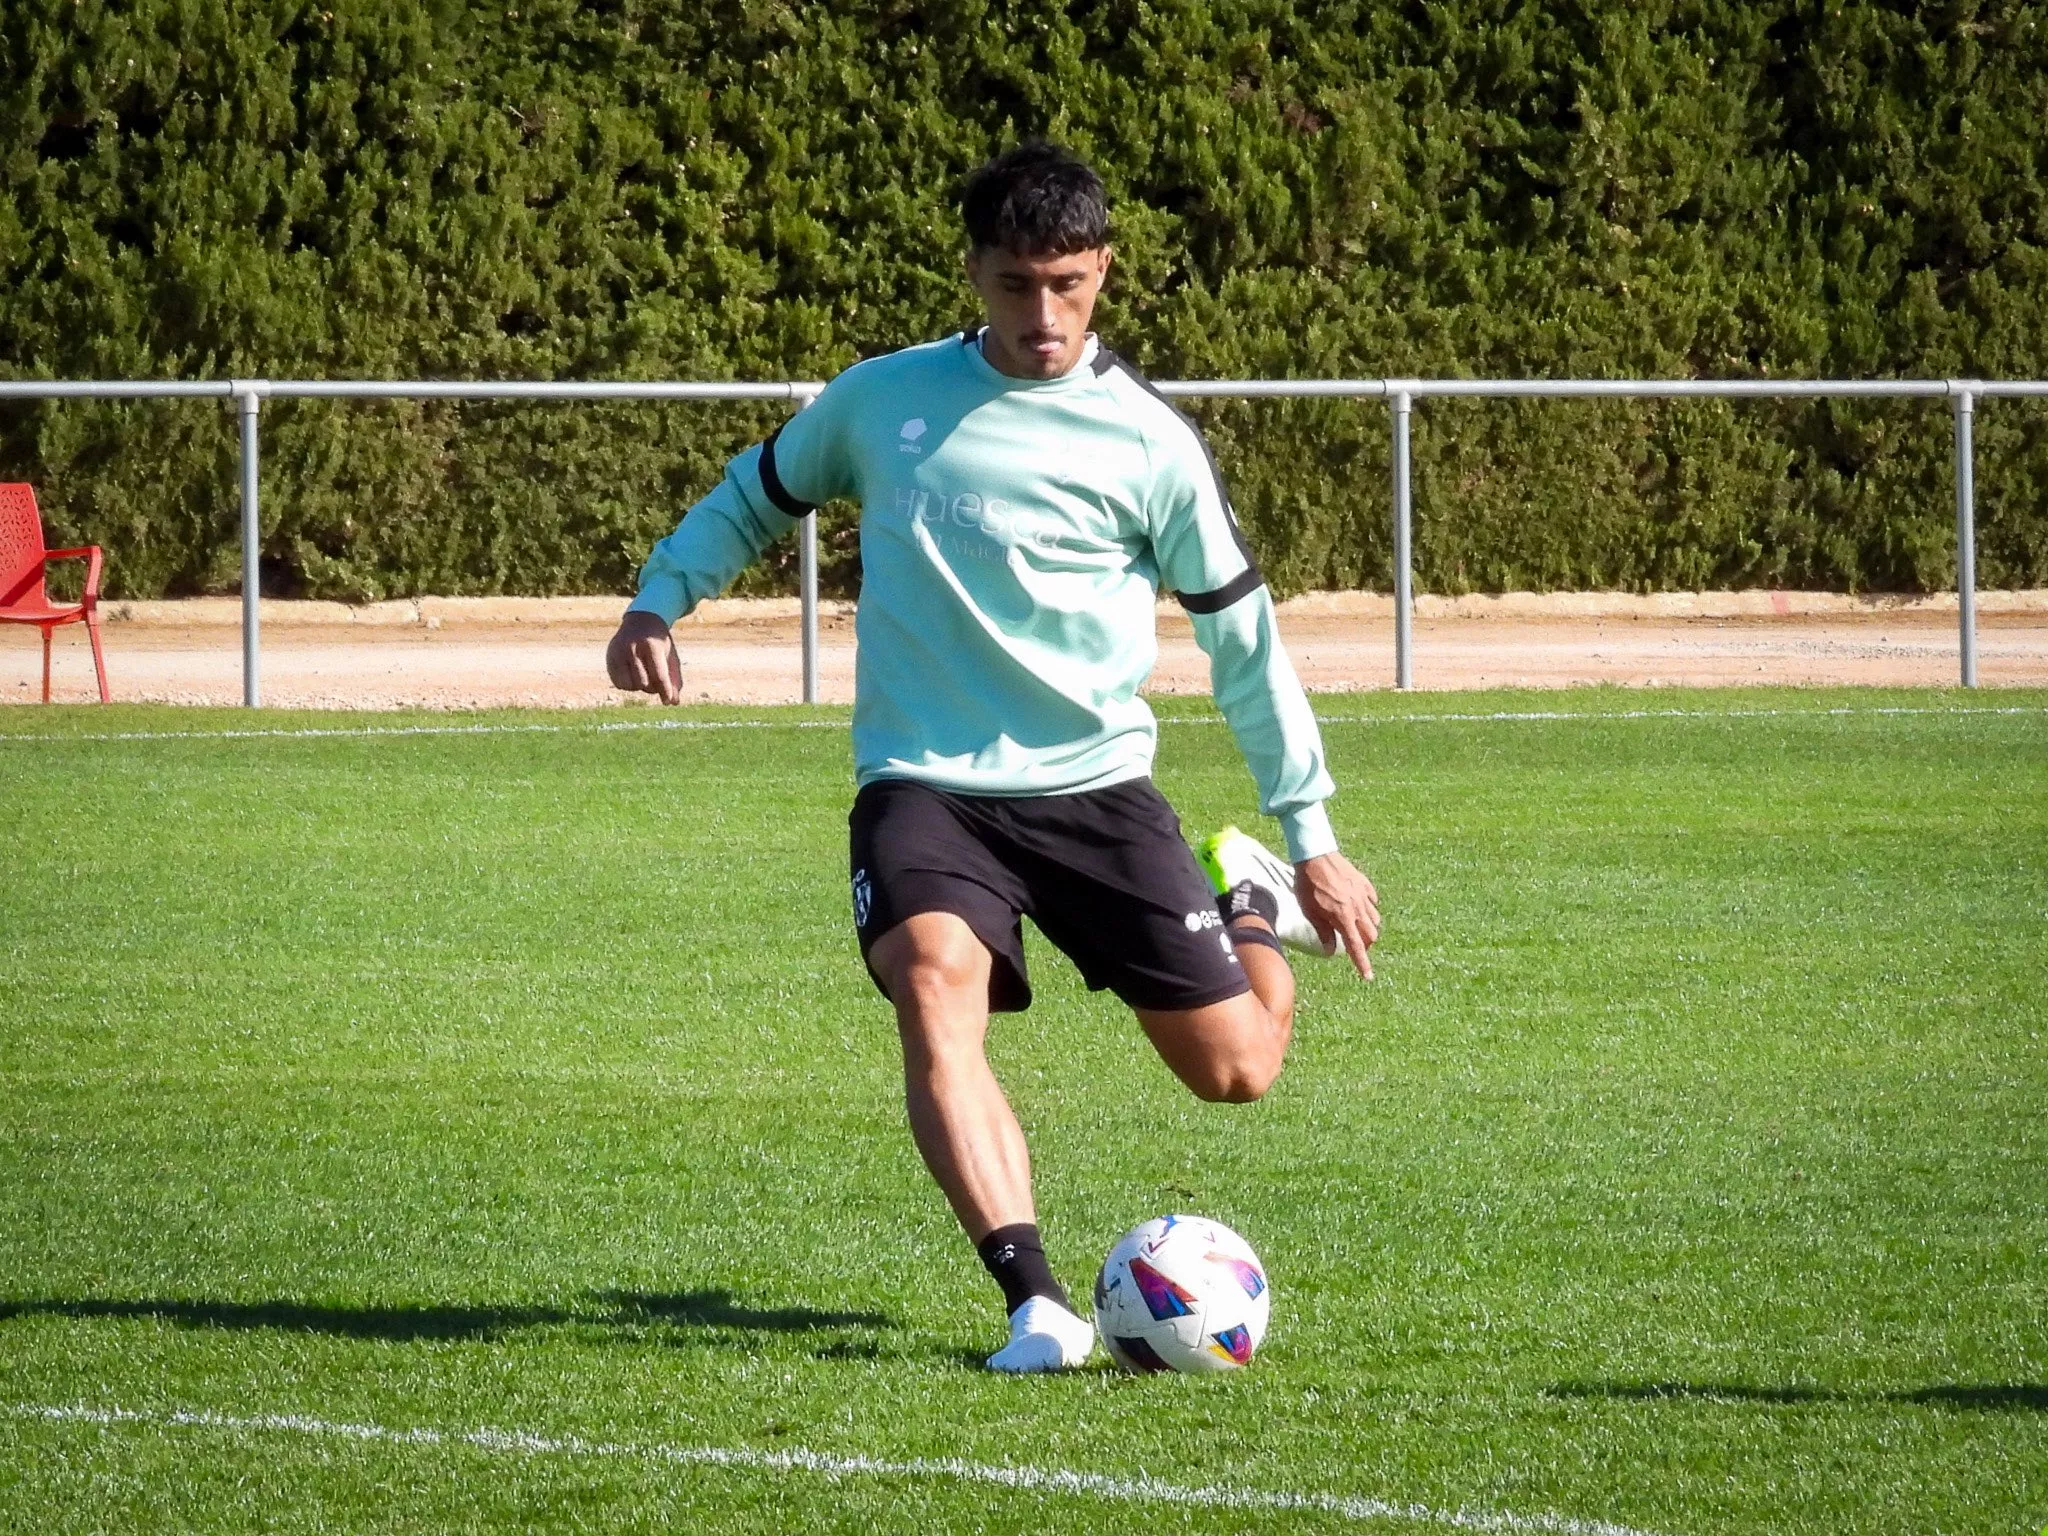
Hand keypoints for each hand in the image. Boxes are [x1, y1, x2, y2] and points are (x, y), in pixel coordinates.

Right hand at [607, 609, 681, 703]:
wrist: (641, 621)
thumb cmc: (659, 642)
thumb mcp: (670, 656)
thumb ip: (674, 679)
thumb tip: (673, 703)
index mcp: (651, 645)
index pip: (658, 675)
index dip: (665, 691)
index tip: (668, 701)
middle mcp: (632, 647)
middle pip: (644, 683)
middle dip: (652, 687)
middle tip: (655, 680)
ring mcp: (618, 652)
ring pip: (629, 686)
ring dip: (639, 687)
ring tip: (644, 676)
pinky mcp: (609, 657)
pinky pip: (618, 684)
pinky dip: (628, 685)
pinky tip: (633, 675)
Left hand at [1295, 851, 1380, 979]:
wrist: (1315, 855)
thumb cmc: (1308, 884)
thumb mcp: (1309, 911)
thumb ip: (1322, 931)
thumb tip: (1329, 950)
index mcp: (1343, 918)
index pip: (1356, 947)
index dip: (1362, 963)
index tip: (1368, 977)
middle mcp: (1357, 908)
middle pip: (1372, 935)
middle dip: (1366, 944)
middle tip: (1355, 945)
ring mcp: (1363, 895)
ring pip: (1375, 919)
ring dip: (1368, 927)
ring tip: (1356, 926)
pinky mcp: (1364, 883)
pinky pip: (1373, 901)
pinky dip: (1369, 908)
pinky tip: (1359, 906)